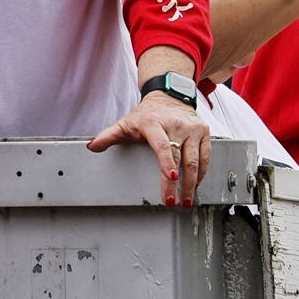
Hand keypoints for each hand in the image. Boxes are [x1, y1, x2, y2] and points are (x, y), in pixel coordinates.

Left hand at [88, 91, 210, 206]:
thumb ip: (109, 136)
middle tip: (175, 201)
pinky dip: (202, 174)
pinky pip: (206, 157)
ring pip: (196, 160)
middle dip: (178, 183)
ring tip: (186, 200)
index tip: (170, 177)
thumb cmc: (146, 114)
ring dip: (192, 183)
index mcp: (154, 123)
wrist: (168, 96)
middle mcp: (176, 125)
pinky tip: (195, 185)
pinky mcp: (204, 132)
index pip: (162, 146)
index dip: (166, 162)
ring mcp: (192, 129)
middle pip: (180, 158)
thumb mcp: (126, 123)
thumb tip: (92, 147)